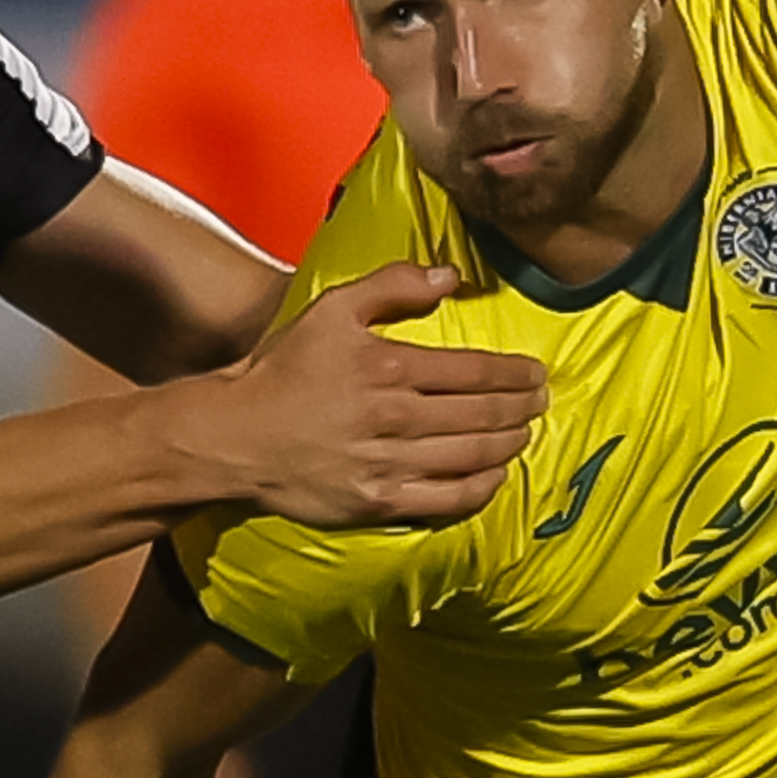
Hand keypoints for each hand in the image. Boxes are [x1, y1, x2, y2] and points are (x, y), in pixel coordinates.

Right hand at [203, 265, 545, 526]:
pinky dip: (482, 487)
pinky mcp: (379, 502)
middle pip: (482, 414)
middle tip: (541, 401)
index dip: (515, 373)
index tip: (536, 373)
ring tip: (525, 432)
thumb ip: (393, 285)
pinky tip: (496, 475)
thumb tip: (452, 275)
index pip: (474, 371)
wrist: (235, 436)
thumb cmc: (285, 370)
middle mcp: (395, 417)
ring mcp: (389, 464)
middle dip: (522, 407)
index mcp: (389, 366)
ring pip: (473, 455)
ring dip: (510, 443)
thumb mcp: (332, 309)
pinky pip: (448, 499)